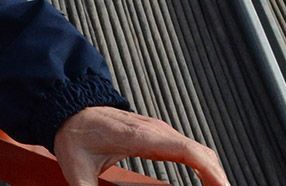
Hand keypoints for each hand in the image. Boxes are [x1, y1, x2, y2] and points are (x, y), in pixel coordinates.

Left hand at [54, 107, 227, 185]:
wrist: (67, 106)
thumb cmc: (72, 133)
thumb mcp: (76, 168)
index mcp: (140, 137)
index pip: (187, 151)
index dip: (210, 171)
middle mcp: (155, 130)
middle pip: (201, 152)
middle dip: (218, 178)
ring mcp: (158, 130)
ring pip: (198, 150)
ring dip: (213, 172)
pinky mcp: (157, 134)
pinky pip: (189, 148)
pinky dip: (204, 165)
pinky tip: (206, 181)